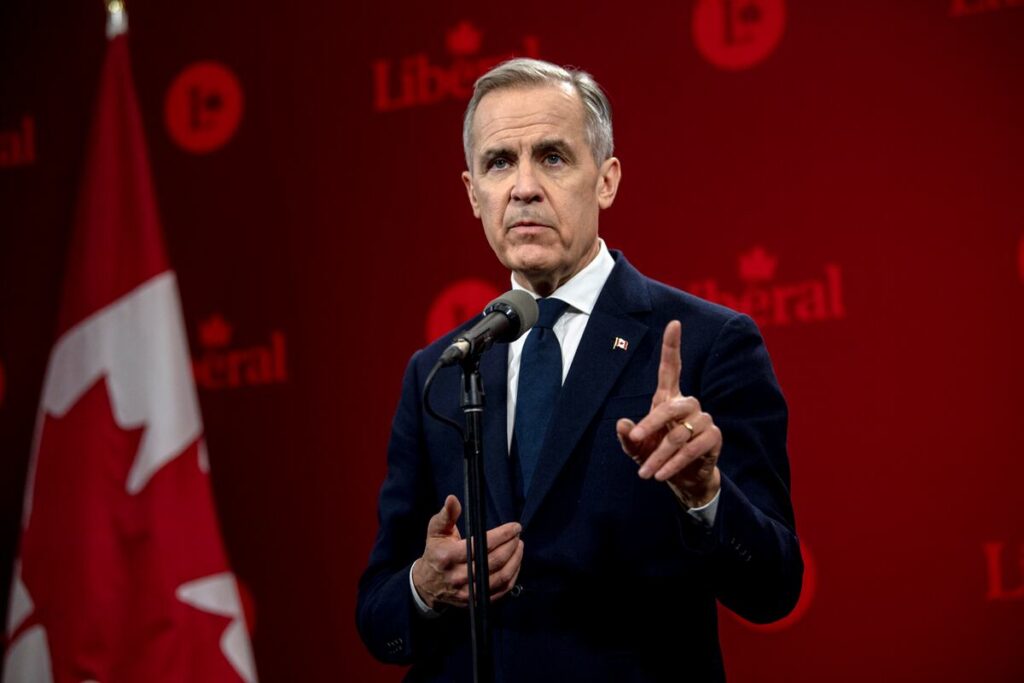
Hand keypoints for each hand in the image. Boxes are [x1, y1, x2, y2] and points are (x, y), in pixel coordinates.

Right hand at [411, 495, 523, 609]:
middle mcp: (459, 576)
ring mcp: (468, 591)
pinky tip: (515, 563)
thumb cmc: (435, 552)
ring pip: (500, 577)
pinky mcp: (476, 601)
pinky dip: (513, 576)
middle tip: (518, 535)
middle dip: (511, 545)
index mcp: (449, 556)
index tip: (514, 527)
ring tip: (519, 546)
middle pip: (494, 561)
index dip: (502, 535)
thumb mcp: (436, 531)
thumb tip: (453, 499)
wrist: (427, 584)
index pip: (481, 545)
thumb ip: (447, 515)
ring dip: (515, 560)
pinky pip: (501, 590)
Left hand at [616, 320, 721, 507]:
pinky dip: (674, 463)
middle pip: (672, 406)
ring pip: (680, 433)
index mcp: (669, 399)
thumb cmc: (657, 456)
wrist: (684, 481)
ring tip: (645, 472)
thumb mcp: (636, 448)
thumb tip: (622, 423)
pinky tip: (661, 475)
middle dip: (652, 423)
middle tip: (635, 438)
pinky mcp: (713, 438)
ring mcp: (703, 420)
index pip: (671, 368)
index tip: (674, 323)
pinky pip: (692, 448)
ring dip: (660, 454)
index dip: (672, 346)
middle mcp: (689, 404)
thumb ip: (628, 437)